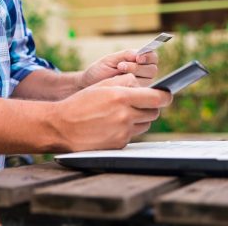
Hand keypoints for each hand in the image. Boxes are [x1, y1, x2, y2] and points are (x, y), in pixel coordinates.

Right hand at [50, 74, 171, 151]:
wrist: (61, 127)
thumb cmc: (80, 104)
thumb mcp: (101, 86)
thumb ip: (124, 82)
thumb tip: (143, 85)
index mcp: (122, 97)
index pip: (157, 98)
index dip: (165, 96)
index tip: (166, 95)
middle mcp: (125, 115)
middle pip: (154, 112)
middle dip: (150, 107)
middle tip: (139, 104)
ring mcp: (123, 132)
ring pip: (145, 125)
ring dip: (139, 119)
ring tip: (122, 114)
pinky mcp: (119, 144)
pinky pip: (132, 135)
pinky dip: (127, 130)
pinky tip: (111, 126)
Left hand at [78, 50, 158, 87]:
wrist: (89, 85)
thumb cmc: (100, 70)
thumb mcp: (111, 60)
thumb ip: (125, 55)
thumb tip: (139, 54)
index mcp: (140, 61)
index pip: (152, 57)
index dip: (148, 57)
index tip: (138, 58)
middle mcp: (143, 74)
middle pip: (152, 69)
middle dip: (137, 67)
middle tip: (121, 66)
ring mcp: (141, 86)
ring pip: (148, 80)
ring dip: (133, 75)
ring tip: (118, 72)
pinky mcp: (135, 97)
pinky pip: (140, 92)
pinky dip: (131, 86)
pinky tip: (120, 84)